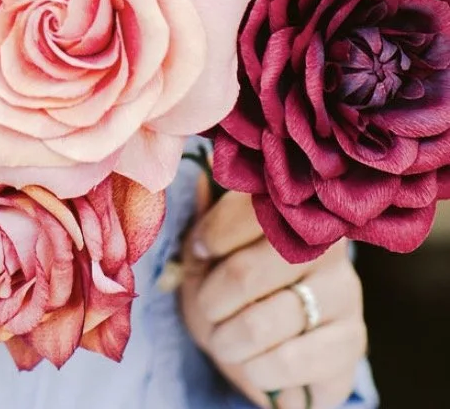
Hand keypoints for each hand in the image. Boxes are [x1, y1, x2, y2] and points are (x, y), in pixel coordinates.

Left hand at [178, 183, 366, 408]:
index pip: (251, 210)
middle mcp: (330, 250)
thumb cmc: (234, 291)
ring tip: (224, 342)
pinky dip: (257, 370)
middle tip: (208, 309)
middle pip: (245, 273)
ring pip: (261, 324)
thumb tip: (199, 180)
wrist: (270, 350)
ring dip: (228, 341)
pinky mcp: (351, 344)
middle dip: (212, 300)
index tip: (199, 252)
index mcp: (294, 213)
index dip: (214, 235)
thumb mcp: (212, 256)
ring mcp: (346, 296)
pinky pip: (290, 362)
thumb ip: (206, 222)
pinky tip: (255, 365)